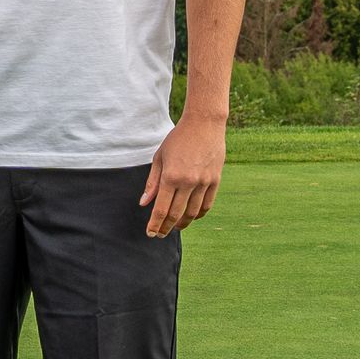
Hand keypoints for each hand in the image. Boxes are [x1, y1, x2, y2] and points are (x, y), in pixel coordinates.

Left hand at [139, 116, 224, 237]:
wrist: (204, 124)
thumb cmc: (178, 139)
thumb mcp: (159, 157)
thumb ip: (152, 183)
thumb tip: (144, 203)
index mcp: (171, 176)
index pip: (161, 209)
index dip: (155, 225)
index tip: (150, 233)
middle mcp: (188, 182)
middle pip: (176, 214)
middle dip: (166, 228)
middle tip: (160, 234)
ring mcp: (204, 182)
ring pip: (193, 212)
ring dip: (182, 223)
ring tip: (174, 227)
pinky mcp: (215, 180)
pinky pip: (207, 205)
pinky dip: (198, 214)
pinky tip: (191, 217)